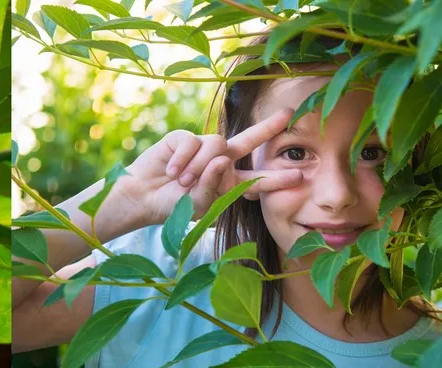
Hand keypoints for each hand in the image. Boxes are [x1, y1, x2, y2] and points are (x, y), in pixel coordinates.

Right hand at [113, 109, 303, 226]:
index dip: (276, 178)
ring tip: (181, 182)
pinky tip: (170, 173)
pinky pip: (192, 143)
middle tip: (288, 114)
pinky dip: (182, 160)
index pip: (255, 179)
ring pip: (216, 145)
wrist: (142, 196)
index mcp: (227, 182)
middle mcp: (219, 161)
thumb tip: (222, 157)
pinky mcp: (183, 138)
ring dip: (200, 167)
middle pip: (248, 141)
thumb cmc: (172, 205)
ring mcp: (201, 148)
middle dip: (268, 127)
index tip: (299, 175)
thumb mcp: (199, 203)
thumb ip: (214, 184)